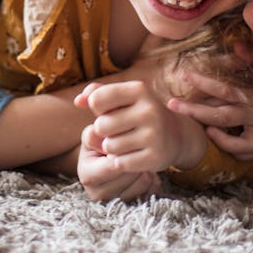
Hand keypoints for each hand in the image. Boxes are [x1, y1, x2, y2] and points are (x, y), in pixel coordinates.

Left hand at [75, 79, 206, 172]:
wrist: (175, 135)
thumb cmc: (140, 112)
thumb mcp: (123, 96)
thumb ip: (97, 92)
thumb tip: (77, 101)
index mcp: (139, 89)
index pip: (97, 100)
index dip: (97, 108)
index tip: (109, 109)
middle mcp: (149, 110)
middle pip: (101, 126)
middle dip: (104, 130)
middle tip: (118, 129)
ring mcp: (154, 135)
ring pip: (109, 146)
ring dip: (111, 147)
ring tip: (125, 141)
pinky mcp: (154, 157)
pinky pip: (120, 163)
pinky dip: (121, 161)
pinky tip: (133, 154)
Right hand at [77, 124, 160, 201]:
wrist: (106, 157)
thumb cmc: (100, 144)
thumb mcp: (93, 136)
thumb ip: (93, 135)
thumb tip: (98, 137)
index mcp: (86, 176)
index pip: (112, 167)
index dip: (123, 154)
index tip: (128, 144)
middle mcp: (97, 194)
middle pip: (126, 178)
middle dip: (135, 162)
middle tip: (141, 148)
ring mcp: (114, 202)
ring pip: (138, 187)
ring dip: (145, 170)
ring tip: (144, 157)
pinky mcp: (130, 205)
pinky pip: (148, 194)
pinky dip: (152, 181)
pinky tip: (149, 168)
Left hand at [167, 69, 252, 159]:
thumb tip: (237, 46)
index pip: (226, 91)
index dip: (204, 83)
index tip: (184, 74)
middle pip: (222, 117)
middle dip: (194, 111)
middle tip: (172, 104)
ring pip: (238, 143)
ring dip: (217, 137)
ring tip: (200, 126)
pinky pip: (249, 152)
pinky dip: (233, 148)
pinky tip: (218, 136)